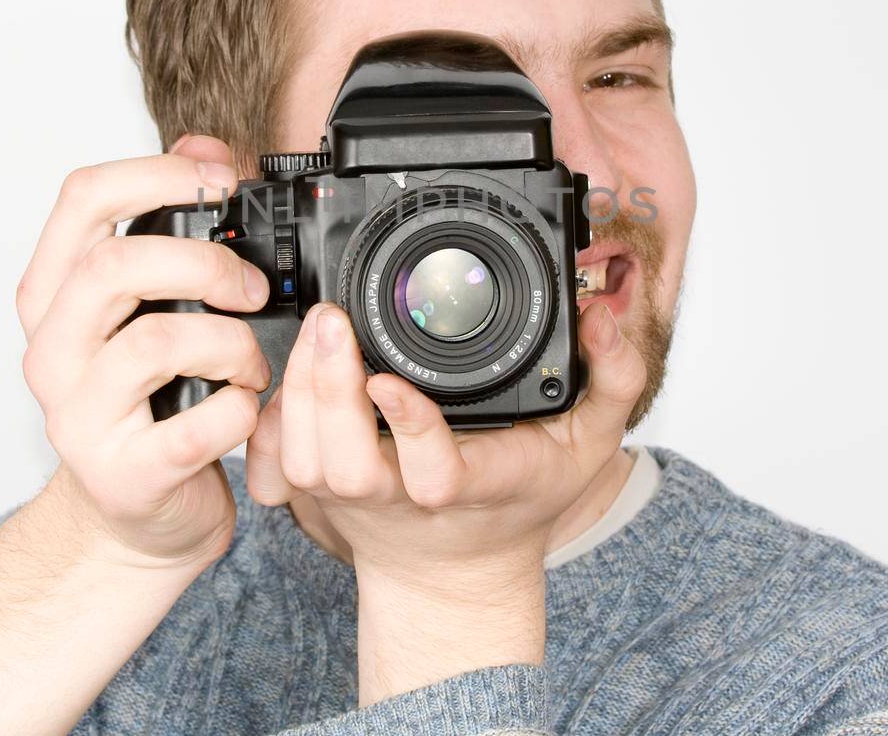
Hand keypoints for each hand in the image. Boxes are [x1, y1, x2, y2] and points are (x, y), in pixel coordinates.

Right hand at [15, 134, 272, 568]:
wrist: (136, 521)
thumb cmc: (146, 404)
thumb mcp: (148, 309)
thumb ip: (169, 229)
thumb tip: (205, 147)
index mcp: (52, 297)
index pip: (80, 200)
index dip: (157, 173)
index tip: (219, 180)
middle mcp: (51, 352)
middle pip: (114, 267)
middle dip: (203, 262)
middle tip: (251, 287)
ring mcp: (79, 417)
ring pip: (158, 343)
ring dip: (231, 342)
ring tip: (250, 361)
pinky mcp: (125, 473)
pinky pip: (197, 425)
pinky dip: (239, 409)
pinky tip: (244, 408)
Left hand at [244, 297, 645, 700]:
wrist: (459, 569)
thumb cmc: (521, 498)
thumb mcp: (590, 444)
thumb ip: (615, 380)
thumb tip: (604, 319)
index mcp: (472, 486)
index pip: (435, 472)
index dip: (410, 428)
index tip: (388, 378)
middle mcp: (403, 499)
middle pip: (348, 466)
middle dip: (331, 393)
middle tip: (333, 320)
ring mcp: (353, 503)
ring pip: (306, 462)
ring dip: (300, 394)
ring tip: (317, 329)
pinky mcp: (316, 497)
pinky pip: (277, 464)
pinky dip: (273, 416)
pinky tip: (289, 366)